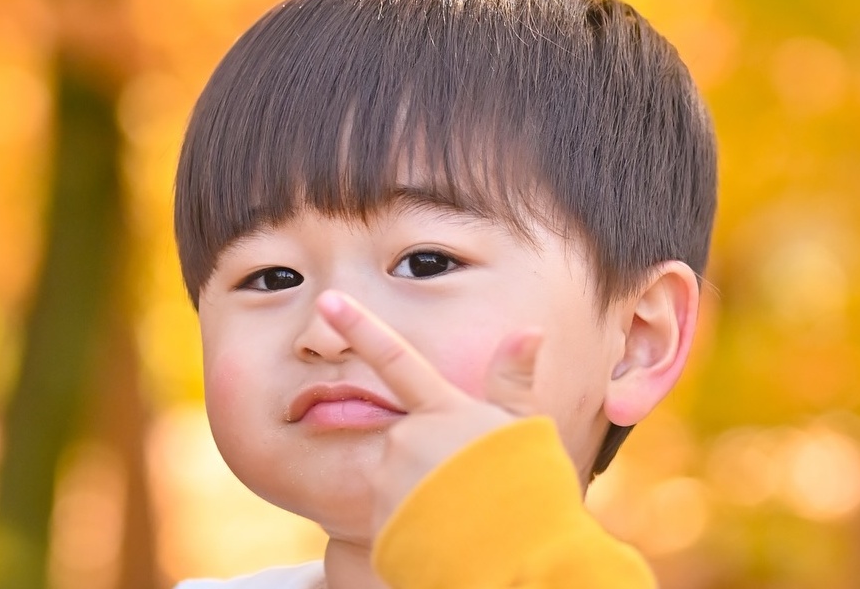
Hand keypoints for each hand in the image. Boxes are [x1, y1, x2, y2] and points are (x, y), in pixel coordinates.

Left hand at [315, 289, 543, 532]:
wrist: (514, 560)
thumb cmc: (530, 491)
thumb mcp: (526, 430)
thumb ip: (513, 381)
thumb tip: (529, 329)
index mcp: (442, 411)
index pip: (394, 357)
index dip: (360, 325)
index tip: (329, 300)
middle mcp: (407, 440)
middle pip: (408, 438)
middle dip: (432, 459)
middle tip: (471, 484)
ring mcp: (390, 482)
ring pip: (399, 479)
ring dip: (424, 494)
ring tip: (464, 515)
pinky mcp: (379, 524)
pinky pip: (393, 517)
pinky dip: (415, 525)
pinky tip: (446, 537)